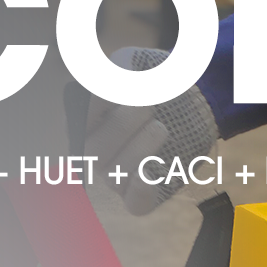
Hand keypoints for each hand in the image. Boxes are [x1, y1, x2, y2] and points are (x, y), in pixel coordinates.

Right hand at [85, 48, 218, 214]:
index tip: (120, 91)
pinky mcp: (144, 189)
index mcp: (83, 120)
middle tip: (149, 104)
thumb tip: (106, 87)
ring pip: (116, 175)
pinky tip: (150, 174)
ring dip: (140, 149)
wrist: (191, 95)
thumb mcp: (132, 62)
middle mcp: (94, 151)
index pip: (76, 123)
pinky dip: (141, 191)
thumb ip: (115, 71)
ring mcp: (117, 173)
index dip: (96, 109)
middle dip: (123, 126)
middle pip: (93, 152)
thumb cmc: (153, 78)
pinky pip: (136, 203)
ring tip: (161, 127)